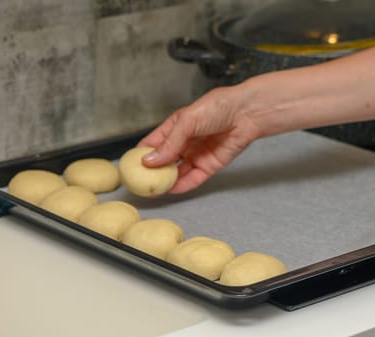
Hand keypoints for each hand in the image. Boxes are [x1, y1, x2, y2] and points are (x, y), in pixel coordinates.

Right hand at [137, 87, 262, 193]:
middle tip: (139, 183)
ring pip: (177, 172)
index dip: (140, 155)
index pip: (153, 143)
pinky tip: (171, 190)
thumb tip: (149, 161)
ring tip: (152, 190)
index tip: (129, 166)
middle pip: (163, 161)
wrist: (246, 114)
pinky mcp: (209, 166)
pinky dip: (182, 185)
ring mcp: (196, 155)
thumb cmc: (217, 108)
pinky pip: (193, 178)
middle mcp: (184, 143)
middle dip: (152, 173)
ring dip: (166, 182)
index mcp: (175, 127)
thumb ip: (169, 142)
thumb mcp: (187, 121)